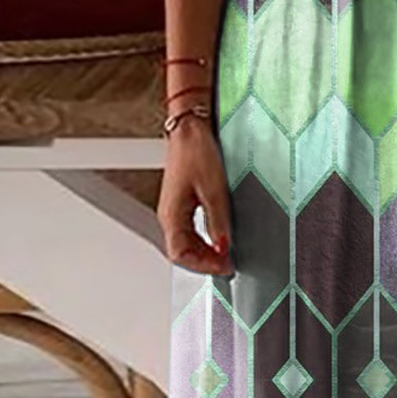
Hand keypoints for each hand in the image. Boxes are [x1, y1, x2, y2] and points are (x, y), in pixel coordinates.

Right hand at [158, 116, 231, 274]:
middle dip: (205, 262)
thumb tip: (223, 247)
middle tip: (228, 265)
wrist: (190, 130)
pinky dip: (203, 241)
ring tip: (225, 255)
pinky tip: (218, 239)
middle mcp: (169, 215)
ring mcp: (174, 210)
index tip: (224, 267)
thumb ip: (218, 222)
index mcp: (171, 215)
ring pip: (185, 243)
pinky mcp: (182, 203)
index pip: (180, 254)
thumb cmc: (196, 153)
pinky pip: (189, 232)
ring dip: (204, 253)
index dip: (202, 265)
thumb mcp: (214, 190)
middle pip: (182, 252)